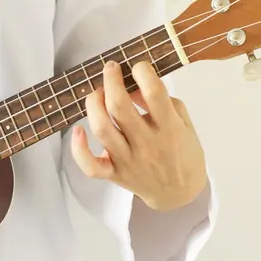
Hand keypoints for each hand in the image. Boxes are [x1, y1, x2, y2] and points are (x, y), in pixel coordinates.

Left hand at [71, 60, 207, 211]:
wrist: (179, 193)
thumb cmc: (182, 152)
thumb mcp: (184, 122)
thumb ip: (164, 101)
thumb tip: (134, 85)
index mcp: (169, 128)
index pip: (154, 93)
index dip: (142, 71)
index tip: (138, 66)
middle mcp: (147, 144)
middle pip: (119, 107)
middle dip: (111, 81)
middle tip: (111, 68)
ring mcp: (128, 160)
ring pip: (102, 129)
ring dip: (94, 104)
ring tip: (97, 92)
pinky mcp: (114, 174)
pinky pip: (91, 166)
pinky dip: (79, 149)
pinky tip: (76, 130)